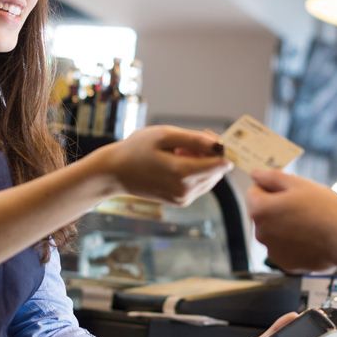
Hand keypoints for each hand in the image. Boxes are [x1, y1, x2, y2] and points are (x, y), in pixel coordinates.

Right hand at [90, 125, 230, 206]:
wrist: (115, 173)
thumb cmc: (136, 149)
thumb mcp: (164, 135)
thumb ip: (194, 139)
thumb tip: (219, 144)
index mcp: (182, 173)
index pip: (221, 164)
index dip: (220, 147)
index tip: (206, 135)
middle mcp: (186, 191)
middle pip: (217, 171)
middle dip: (209, 154)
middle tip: (187, 141)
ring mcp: (183, 199)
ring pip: (210, 178)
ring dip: (202, 163)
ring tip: (178, 151)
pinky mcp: (180, 201)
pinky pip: (199, 185)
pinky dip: (194, 172)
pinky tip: (175, 162)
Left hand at [246, 170, 336, 272]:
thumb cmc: (324, 209)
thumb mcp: (299, 184)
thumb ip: (272, 177)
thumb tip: (255, 174)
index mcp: (260, 210)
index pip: (253, 191)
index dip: (270, 187)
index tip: (289, 190)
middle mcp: (260, 232)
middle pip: (263, 212)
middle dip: (276, 207)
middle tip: (303, 206)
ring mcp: (272, 251)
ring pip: (273, 230)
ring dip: (284, 225)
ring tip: (309, 223)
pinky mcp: (285, 263)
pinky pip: (284, 247)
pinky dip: (292, 242)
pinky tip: (310, 239)